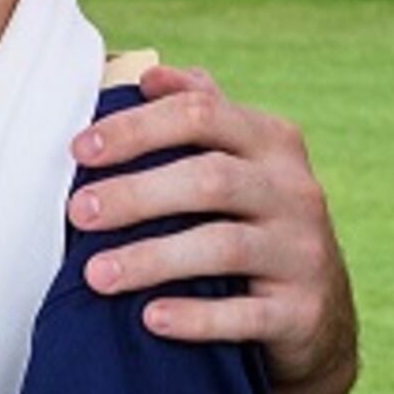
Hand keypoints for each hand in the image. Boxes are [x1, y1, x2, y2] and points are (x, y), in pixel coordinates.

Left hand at [71, 63, 358, 393]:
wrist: (316, 317)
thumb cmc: (255, 225)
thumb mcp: (241, 163)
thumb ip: (202, 116)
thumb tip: (151, 74)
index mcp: (272, 142)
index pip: (201, 114)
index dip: (137, 128)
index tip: (79, 150)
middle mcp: (296, 190)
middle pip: (210, 178)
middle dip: (136, 193)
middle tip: (77, 213)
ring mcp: (304, 252)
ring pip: (224, 246)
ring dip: (152, 258)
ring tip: (96, 275)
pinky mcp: (304, 312)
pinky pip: (247, 315)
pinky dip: (196, 317)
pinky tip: (151, 319)